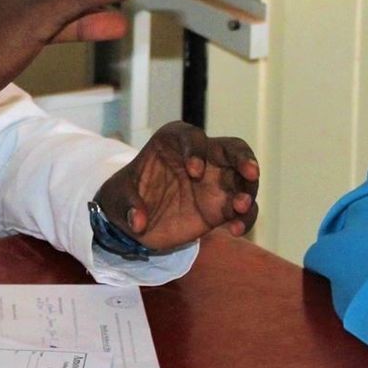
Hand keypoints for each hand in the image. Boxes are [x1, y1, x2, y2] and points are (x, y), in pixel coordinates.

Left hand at [93, 122, 259, 252]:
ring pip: (245, 179)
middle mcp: (202, 157)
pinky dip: (244, 218)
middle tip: (250, 172)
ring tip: (240, 206)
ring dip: (248, 191)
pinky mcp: (222, 207)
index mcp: (174, 142)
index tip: (194, 172)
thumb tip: (137, 221)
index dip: (196, 151)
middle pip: (233, 149)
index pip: (193, 137)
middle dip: (244, 158)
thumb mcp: (117, 198)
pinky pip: (243, 209)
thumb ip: (127, 205)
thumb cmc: (126, 196)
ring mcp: (216, 182)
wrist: (135, 221)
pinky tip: (235, 230)